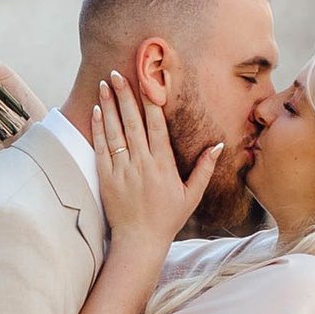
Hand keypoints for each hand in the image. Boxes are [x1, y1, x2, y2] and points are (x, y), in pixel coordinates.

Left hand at [90, 69, 219, 256]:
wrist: (139, 241)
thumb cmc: (168, 218)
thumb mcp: (191, 196)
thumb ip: (204, 169)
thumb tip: (217, 145)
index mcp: (163, 165)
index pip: (156, 126)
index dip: (150, 101)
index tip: (147, 81)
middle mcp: (142, 164)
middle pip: (132, 122)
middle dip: (125, 95)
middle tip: (117, 72)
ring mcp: (122, 170)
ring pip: (115, 132)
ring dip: (109, 105)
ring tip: (105, 84)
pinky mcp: (106, 178)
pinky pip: (101, 148)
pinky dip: (99, 129)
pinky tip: (97, 111)